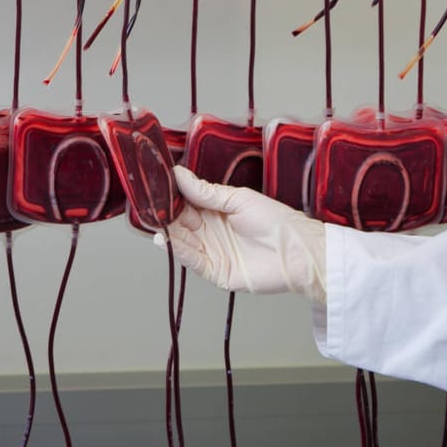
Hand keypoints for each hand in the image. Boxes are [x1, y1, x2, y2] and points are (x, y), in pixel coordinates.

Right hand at [158, 166, 326, 302]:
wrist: (297, 251)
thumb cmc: (275, 220)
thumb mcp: (238, 199)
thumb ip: (206, 191)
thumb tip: (179, 174)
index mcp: (216, 210)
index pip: (186, 203)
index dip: (171, 196)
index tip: (155, 187)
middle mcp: (211, 231)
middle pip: (180, 222)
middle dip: (165, 214)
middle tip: (150, 205)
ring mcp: (212, 251)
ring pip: (182, 241)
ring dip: (168, 233)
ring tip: (154, 222)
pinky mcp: (215, 272)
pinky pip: (192, 261)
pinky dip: (178, 251)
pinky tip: (167, 240)